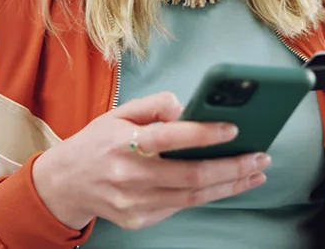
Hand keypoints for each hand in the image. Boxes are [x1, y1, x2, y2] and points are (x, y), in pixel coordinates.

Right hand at [29, 92, 271, 229]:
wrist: (64, 184)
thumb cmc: (96, 145)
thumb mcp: (117, 113)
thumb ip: (152, 105)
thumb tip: (186, 107)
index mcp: (123, 142)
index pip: (169, 137)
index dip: (204, 134)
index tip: (234, 129)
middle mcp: (129, 174)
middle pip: (191, 174)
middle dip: (232, 166)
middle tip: (260, 157)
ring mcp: (134, 201)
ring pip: (193, 196)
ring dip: (230, 185)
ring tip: (255, 173)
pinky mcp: (139, 219)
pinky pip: (180, 207)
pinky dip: (208, 195)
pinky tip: (228, 185)